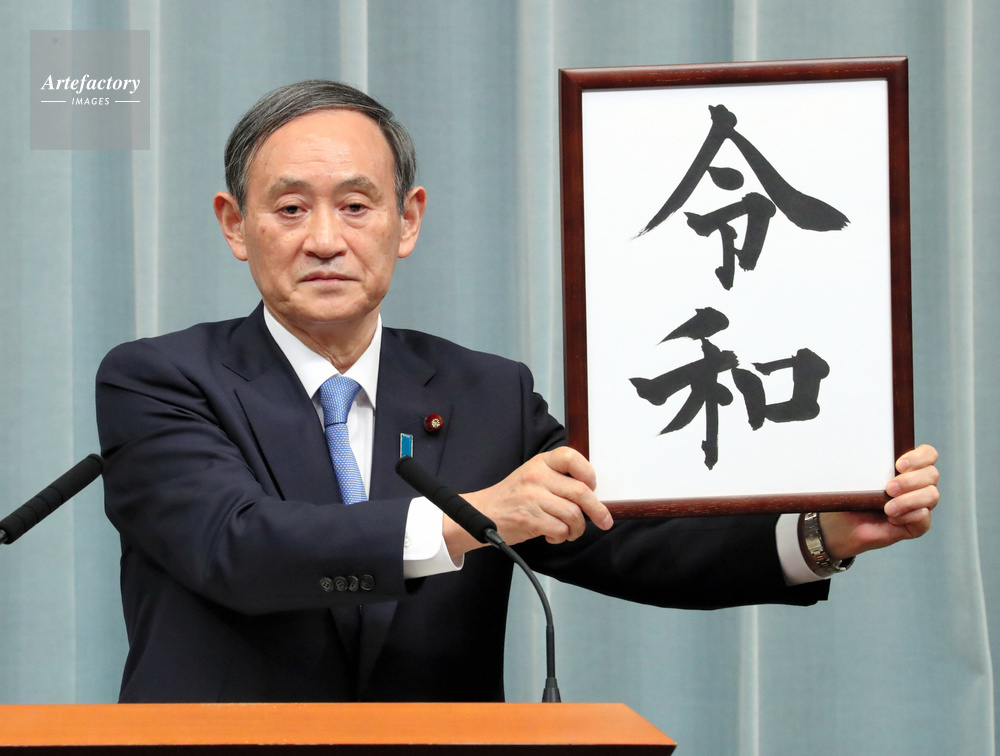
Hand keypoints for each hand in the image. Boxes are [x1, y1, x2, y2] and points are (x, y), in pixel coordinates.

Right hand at [446, 447, 612, 556]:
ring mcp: (533, 498)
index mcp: (540, 463)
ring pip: (573, 514)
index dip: (588, 473)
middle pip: (580, 492)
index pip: (571, 458)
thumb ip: (557, 479)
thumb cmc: (513, 497)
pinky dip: (562, 536)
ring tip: (570, 531)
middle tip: (604, 521)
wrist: (482, 512)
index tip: (592, 487)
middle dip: (598, 510)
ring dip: (577, 528)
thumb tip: (590, 494)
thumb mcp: (533, 476)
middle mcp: (537, 477)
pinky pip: (561, 530)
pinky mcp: (530, 519)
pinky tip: (553, 535)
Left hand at [820, 444, 939, 560]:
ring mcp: (921, 505)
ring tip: (888, 508)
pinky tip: (891, 518)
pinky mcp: (918, 525)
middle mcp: (919, 485)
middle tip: (889, 488)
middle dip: (910, 480)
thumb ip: (872, 465)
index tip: (899, 465)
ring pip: (932, 495)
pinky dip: (907, 517)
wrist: (845, 523)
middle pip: (932, 474)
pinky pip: (923, 518)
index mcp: (909, 468)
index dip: (920, 457)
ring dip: (909, 500)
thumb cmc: (854, 496)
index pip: (928, 454)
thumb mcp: (860, 477)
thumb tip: (874, 455)